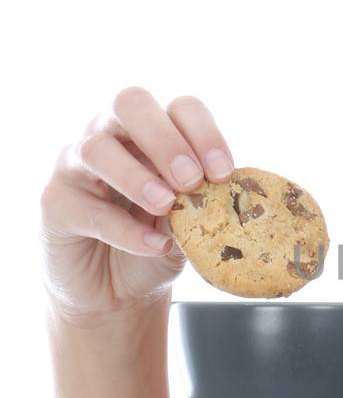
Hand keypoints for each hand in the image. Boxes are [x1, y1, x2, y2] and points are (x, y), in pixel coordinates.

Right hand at [39, 86, 235, 326]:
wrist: (116, 294)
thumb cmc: (156, 244)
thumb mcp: (192, 225)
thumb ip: (205, 203)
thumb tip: (232, 195)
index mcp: (155, 132)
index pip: (181, 107)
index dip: (204, 132)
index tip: (223, 173)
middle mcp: (112, 134)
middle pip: (130, 103)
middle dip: (165, 139)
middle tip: (191, 180)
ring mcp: (77, 164)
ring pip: (96, 148)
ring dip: (137, 176)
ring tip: (166, 207)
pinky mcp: (55, 202)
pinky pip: (85, 206)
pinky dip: (123, 228)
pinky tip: (152, 246)